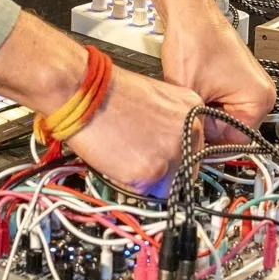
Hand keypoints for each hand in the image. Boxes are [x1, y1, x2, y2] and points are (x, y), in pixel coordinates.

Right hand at [64, 68, 205, 196]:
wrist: (83, 89)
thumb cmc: (109, 90)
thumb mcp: (155, 99)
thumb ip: (170, 124)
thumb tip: (168, 148)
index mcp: (193, 110)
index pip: (195, 148)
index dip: (174, 154)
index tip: (161, 155)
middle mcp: (191, 132)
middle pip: (185, 170)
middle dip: (163, 169)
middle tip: (138, 155)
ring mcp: (172, 153)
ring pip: (165, 184)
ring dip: (146, 177)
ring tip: (124, 153)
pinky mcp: (150, 171)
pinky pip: (144, 190)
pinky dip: (129, 182)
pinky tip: (116, 158)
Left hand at [162, 5, 274, 143]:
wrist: (189, 15)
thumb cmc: (194, 41)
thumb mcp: (190, 95)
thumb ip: (195, 127)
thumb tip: (194, 149)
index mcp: (259, 99)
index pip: (236, 143)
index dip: (210, 143)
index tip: (193, 137)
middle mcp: (262, 94)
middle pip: (233, 132)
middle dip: (208, 126)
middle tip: (189, 112)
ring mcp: (252, 87)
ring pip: (226, 120)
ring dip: (207, 114)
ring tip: (193, 94)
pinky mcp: (240, 82)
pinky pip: (224, 106)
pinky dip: (209, 103)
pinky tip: (197, 89)